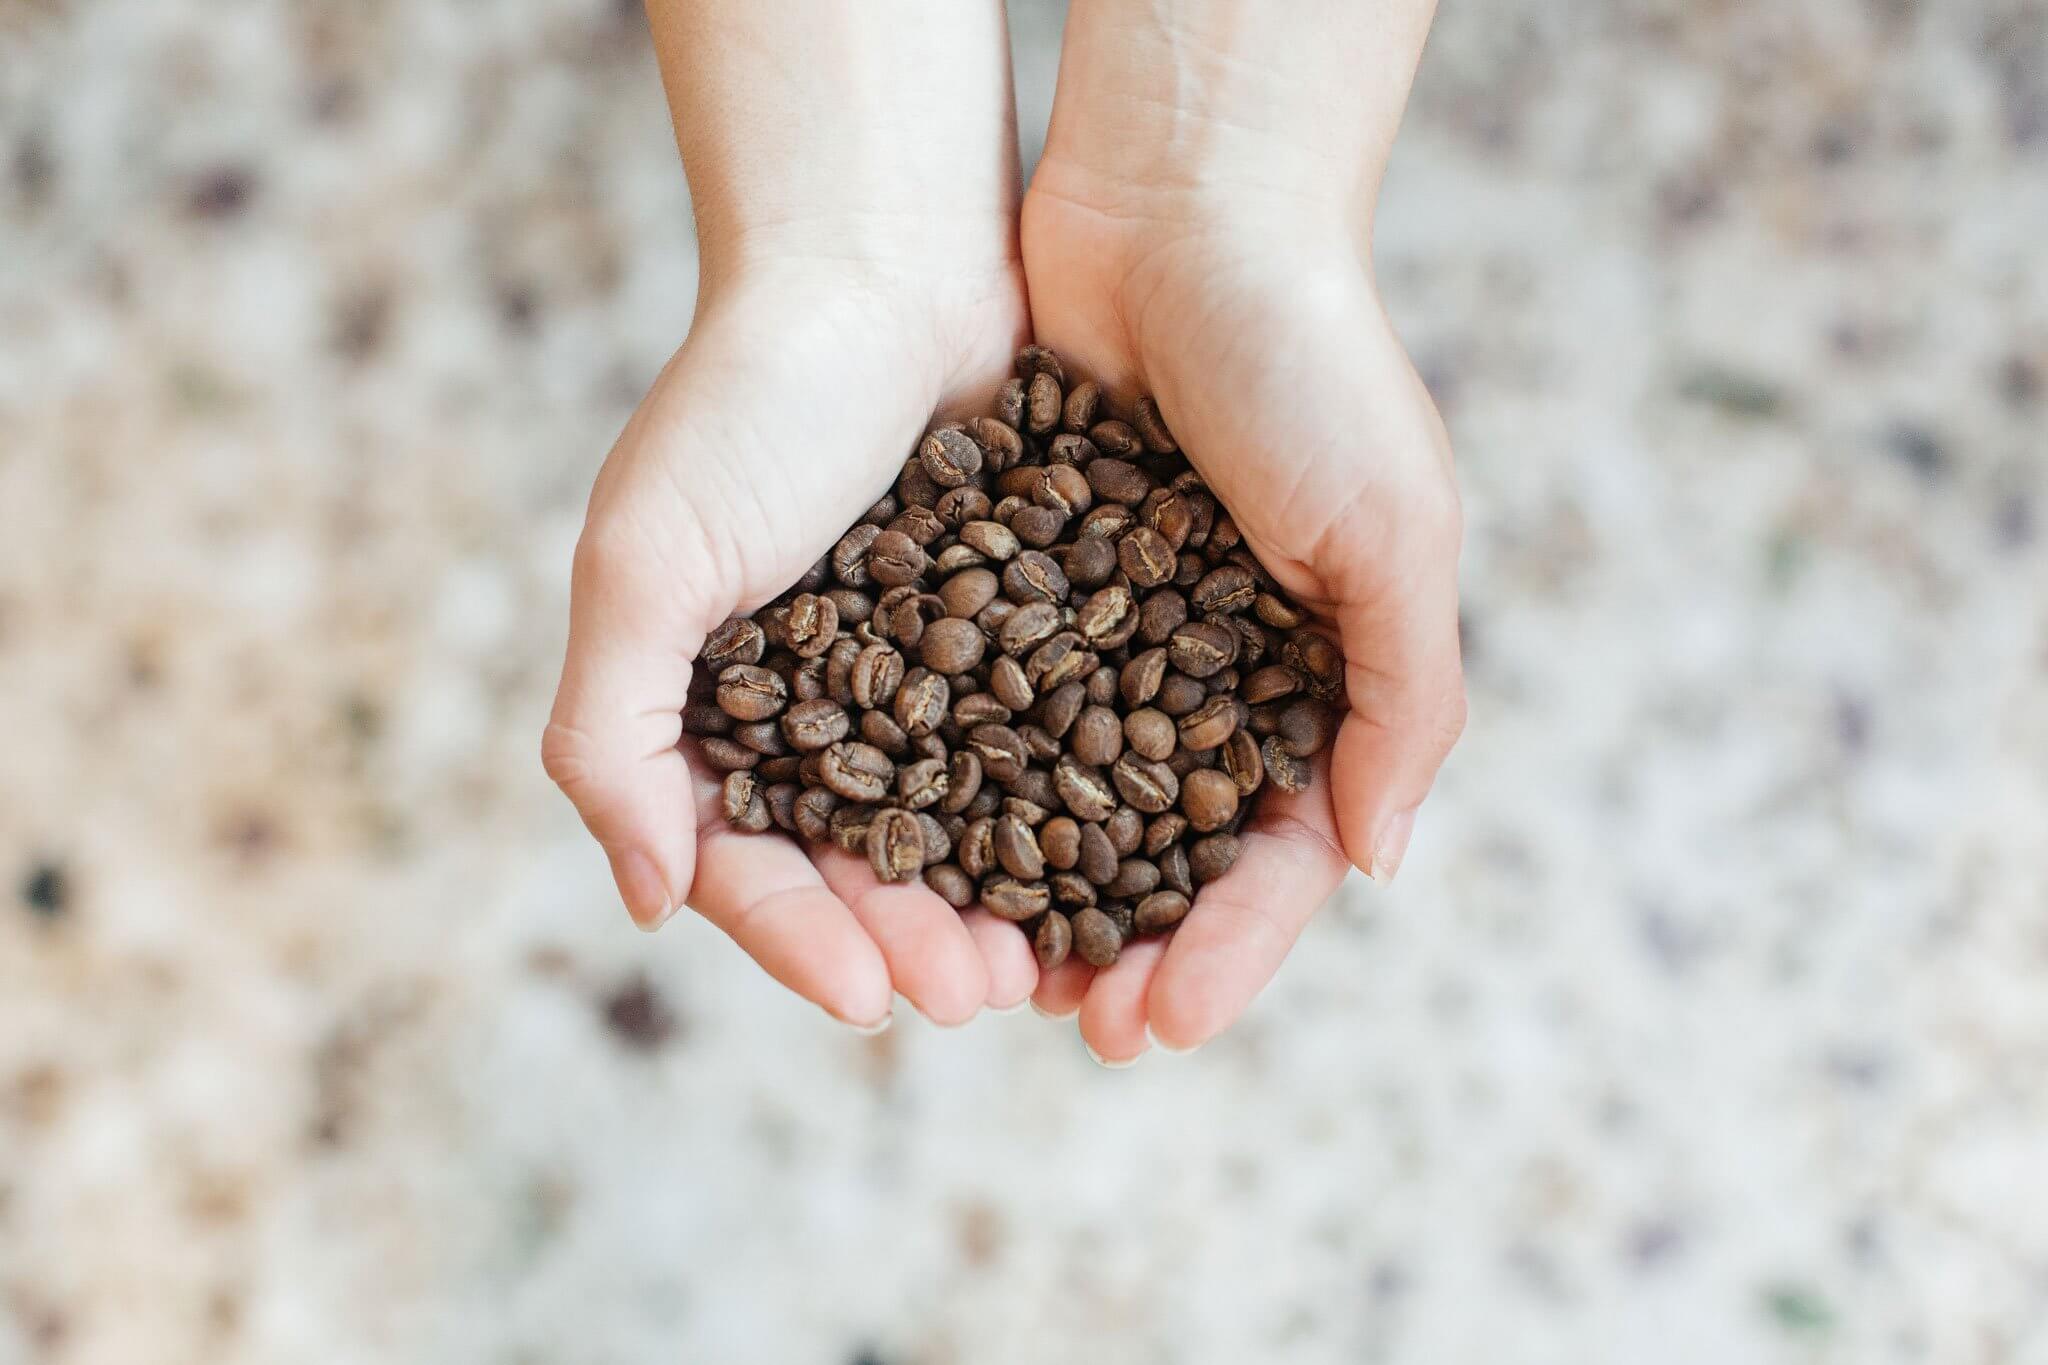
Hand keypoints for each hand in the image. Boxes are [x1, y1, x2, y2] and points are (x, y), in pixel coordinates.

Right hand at [544, 1, 1040, 1028]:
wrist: (881, 265)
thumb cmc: (746, 405)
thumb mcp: (641, 564)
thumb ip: (612, 733)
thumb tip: (649, 902)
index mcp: (714, 711)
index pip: (747, 862)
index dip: (800, 936)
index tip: (865, 999)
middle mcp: (820, 709)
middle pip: (863, 865)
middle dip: (916, 940)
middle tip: (983, 995)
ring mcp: (920, 678)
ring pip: (960, 827)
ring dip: (997, 903)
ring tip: (1048, 962)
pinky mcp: (1014, 634)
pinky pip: (1037, 747)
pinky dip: (1065, 812)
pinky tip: (1110, 865)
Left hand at [1018, 0, 1463, 1058]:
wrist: (1182, 212)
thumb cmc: (1312, 366)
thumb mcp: (1394, 529)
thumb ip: (1400, 698)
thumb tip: (1376, 863)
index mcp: (1316, 680)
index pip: (1275, 856)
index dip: (1226, 949)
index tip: (1156, 1023)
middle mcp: (1213, 674)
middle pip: (1166, 855)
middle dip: (1123, 948)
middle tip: (1067, 1026)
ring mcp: (1114, 637)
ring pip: (1068, 804)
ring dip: (1033, 896)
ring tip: (982, 976)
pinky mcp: (1023, 586)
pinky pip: (990, 711)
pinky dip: (963, 785)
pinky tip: (922, 851)